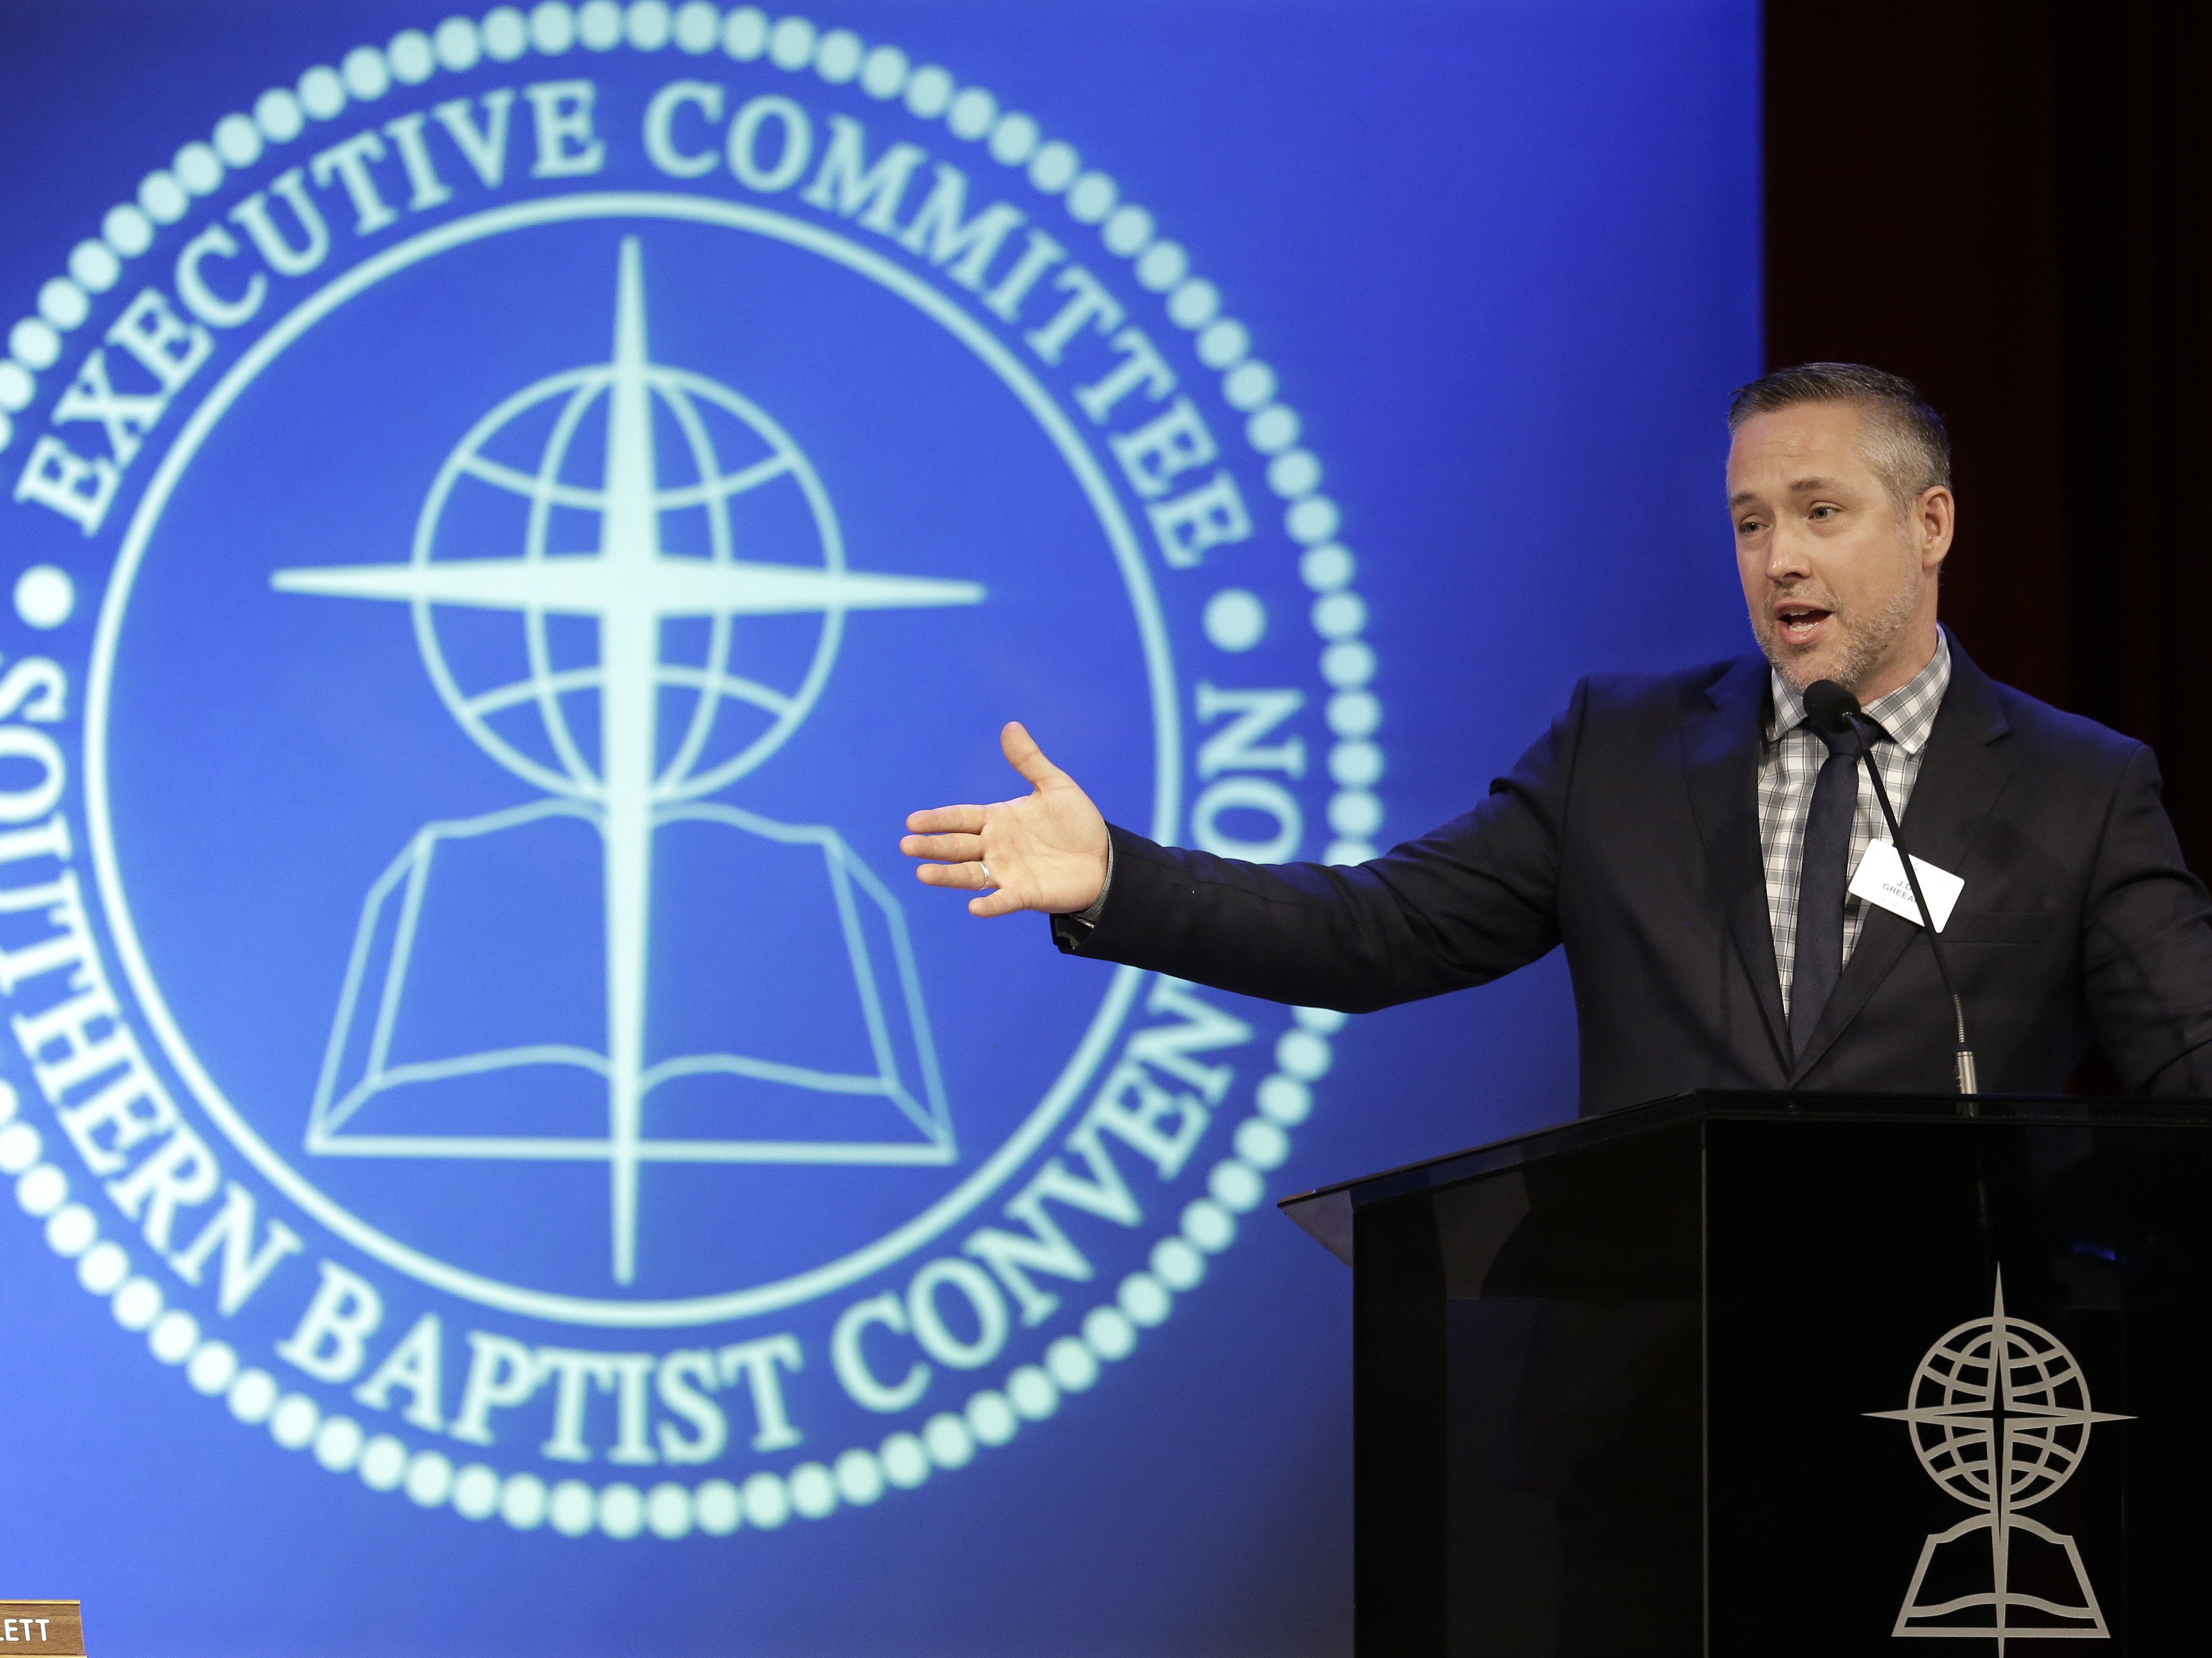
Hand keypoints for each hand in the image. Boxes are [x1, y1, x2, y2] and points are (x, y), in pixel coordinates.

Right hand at [902, 722, 1110, 917]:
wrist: (1105, 859)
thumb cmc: (1077, 823)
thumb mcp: (1055, 786)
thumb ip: (1030, 761)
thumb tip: (1010, 726)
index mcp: (997, 820)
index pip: (960, 819)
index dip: (938, 819)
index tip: (912, 820)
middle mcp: (995, 847)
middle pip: (957, 846)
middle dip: (932, 846)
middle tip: (907, 845)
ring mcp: (1007, 872)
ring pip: (970, 875)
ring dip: (947, 875)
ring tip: (923, 874)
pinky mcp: (1025, 894)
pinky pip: (1003, 900)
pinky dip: (990, 905)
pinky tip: (975, 907)